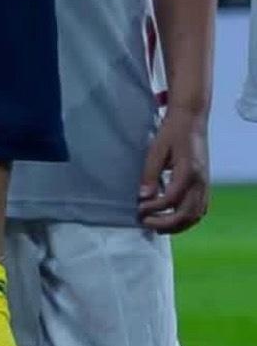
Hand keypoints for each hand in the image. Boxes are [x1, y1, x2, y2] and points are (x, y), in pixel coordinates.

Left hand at [138, 108, 208, 233]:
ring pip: (196, 215)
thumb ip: (150, 174)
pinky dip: (188, 219)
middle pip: (187, 213)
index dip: (154, 208)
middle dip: (166, 223)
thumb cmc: (172, 132)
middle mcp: (200, 181)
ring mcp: (206, 184)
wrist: (191, 119)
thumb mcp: (156, 149)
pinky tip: (174, 219)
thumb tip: (143, 197)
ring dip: (178, 225)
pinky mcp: (206, 184)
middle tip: (146, 223)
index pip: (171, 199)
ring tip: (158, 226)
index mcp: (188, 171)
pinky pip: (201, 209)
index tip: (139, 209)